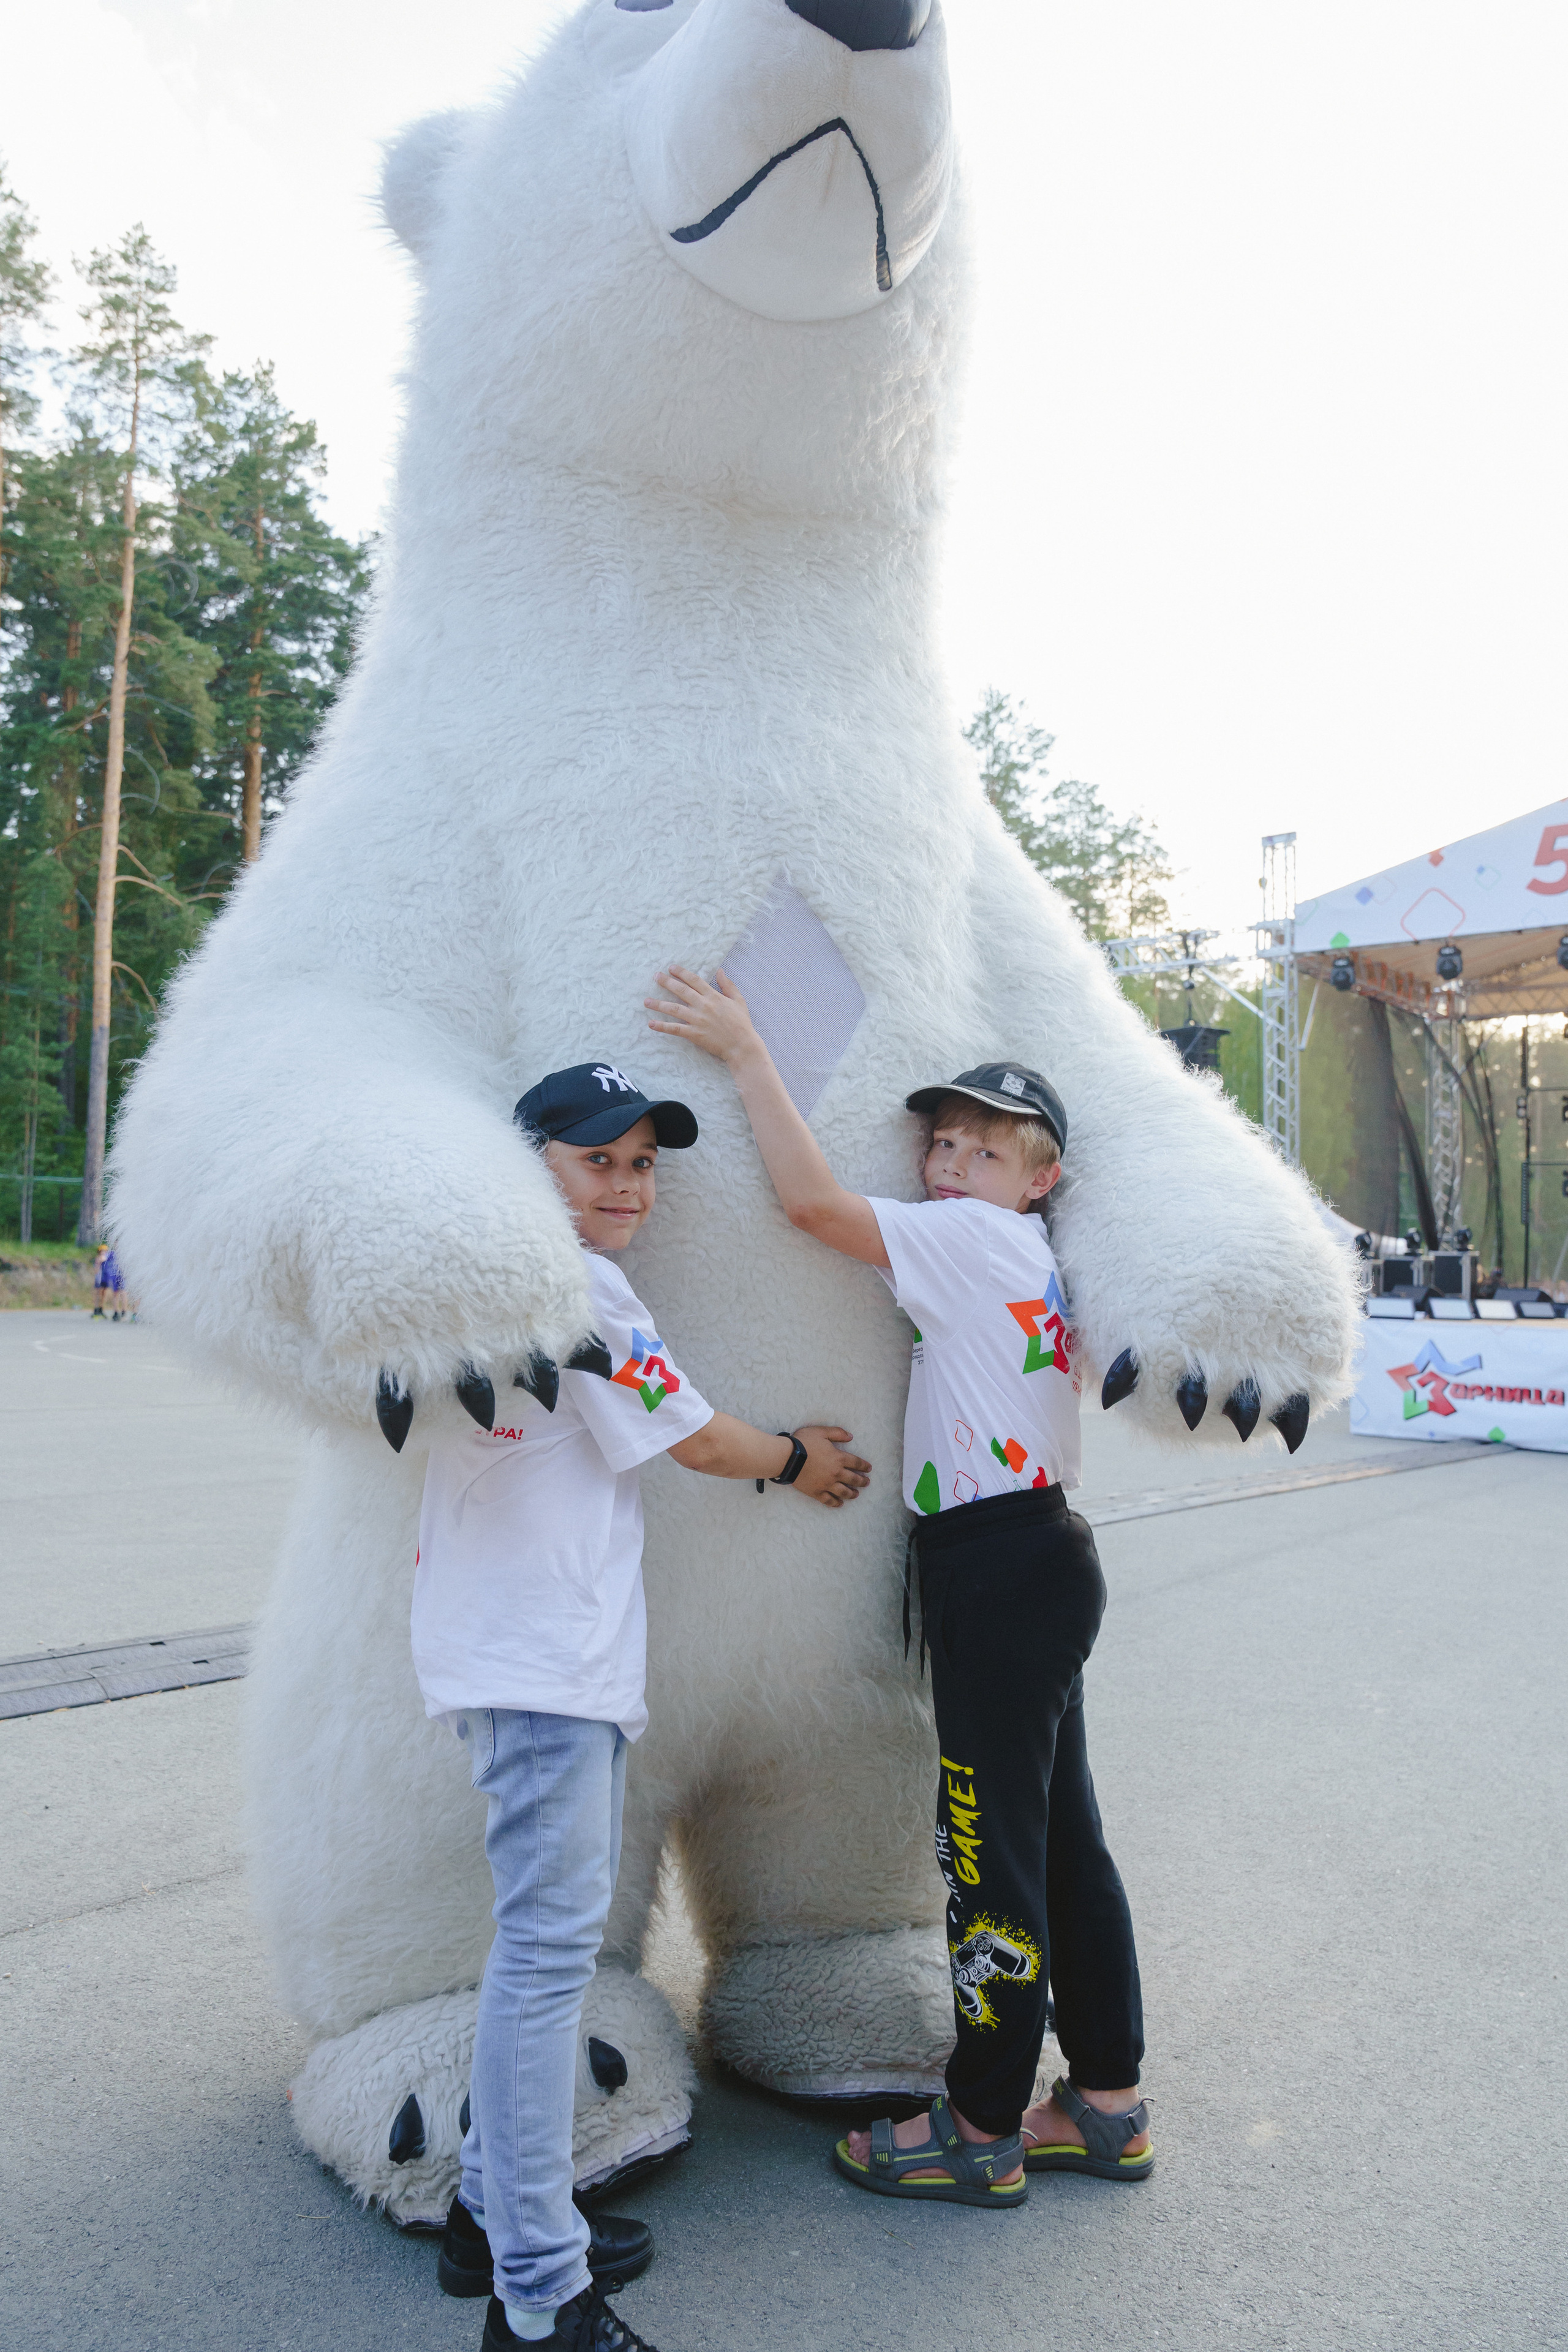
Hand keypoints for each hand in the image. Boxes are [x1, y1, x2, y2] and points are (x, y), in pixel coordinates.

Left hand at [646, 965, 761, 1066]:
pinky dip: (662, 1026)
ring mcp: (697, 1020)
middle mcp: (703, 1005)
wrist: (742, 1045)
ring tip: (646, 1001)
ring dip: (659, 1004)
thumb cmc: (742, 1023)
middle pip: (681, 990)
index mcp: (713, 996)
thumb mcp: (738, 1000)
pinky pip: (675, 1029)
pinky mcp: (694, 1034)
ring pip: (674, 1009)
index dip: (681, 973)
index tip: (671, 968)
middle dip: (666, 982)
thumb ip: (728, 985)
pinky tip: (651, 1023)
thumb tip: (720, 971)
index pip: (694, 980)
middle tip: (655, 976)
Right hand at [790, 1425, 871, 1507]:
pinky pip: (828, 1500)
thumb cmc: (803, 1442)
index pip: (856, 1463)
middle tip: (867, 1483)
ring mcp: (826, 1484)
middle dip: (862, 1481)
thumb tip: (851, 1437)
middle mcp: (835, 1473)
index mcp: (838, 1458)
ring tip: (856, 1495)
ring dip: (852, 1493)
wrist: (787, 1458)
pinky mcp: (816, 1492)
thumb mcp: (821, 1432)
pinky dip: (835, 1503)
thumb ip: (837, 1433)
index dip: (864, 1466)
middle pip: (853, 1479)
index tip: (869, 1469)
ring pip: (843, 1492)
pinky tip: (840, 1504)